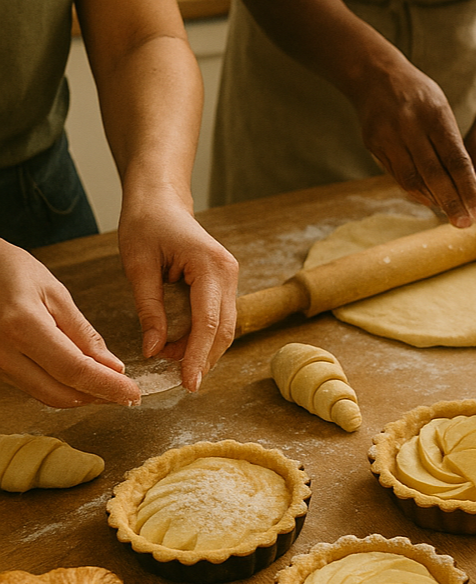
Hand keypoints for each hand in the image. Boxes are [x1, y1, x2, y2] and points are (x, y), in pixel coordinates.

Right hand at [0, 241, 139, 406]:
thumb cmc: (13, 272)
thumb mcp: (55, 293)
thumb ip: (83, 333)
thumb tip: (111, 366)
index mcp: (22, 326)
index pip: (74, 370)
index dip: (107, 386)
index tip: (132, 393)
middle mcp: (3, 352)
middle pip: (58, 392)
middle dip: (97, 396)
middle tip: (126, 393)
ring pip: (45, 395)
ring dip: (80, 395)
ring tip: (110, 386)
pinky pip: (33, 387)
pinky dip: (62, 388)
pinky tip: (82, 379)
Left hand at [117, 191, 237, 392]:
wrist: (161, 200)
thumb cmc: (147, 225)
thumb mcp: (139, 267)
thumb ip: (150, 310)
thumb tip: (154, 351)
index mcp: (210, 266)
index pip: (208, 321)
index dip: (198, 355)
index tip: (188, 383)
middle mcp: (228, 273)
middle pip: (223, 329)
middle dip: (203, 359)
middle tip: (177, 382)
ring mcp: (229, 278)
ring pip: (224, 327)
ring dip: (202, 350)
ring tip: (172, 364)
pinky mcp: (222, 283)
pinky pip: (218, 318)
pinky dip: (202, 337)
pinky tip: (180, 349)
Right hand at [351, 56, 475, 229]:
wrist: (375, 75)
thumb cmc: (419, 96)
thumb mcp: (442, 112)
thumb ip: (456, 149)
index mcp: (434, 114)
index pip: (455, 159)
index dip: (468, 189)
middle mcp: (409, 126)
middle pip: (433, 174)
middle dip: (452, 202)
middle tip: (465, 224)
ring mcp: (388, 136)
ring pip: (412, 180)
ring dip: (433, 201)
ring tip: (451, 215)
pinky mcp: (373, 145)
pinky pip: (397, 176)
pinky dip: (416, 191)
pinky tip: (430, 200)